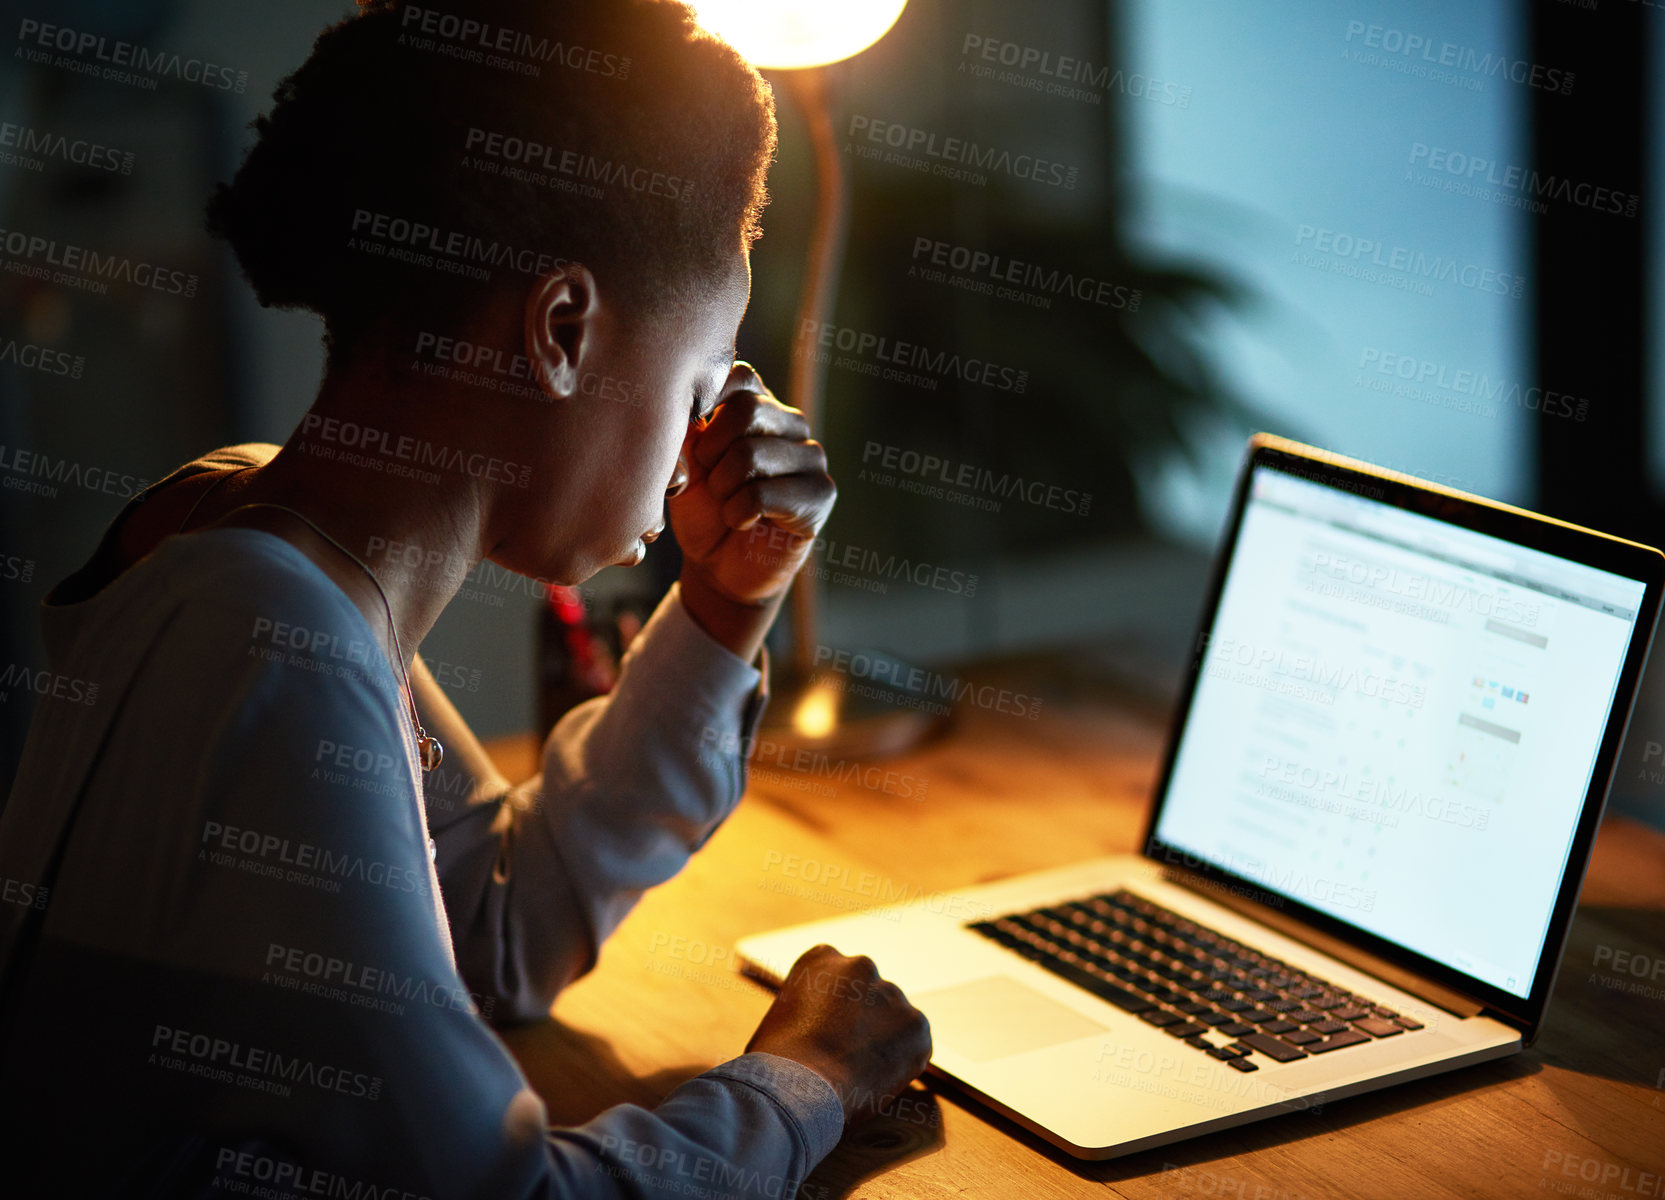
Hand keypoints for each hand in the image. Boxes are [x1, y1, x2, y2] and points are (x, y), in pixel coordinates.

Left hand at [669, 363, 834, 659]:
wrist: (720, 567)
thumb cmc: (702, 509)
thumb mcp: (684, 465)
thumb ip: (685, 433)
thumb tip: (687, 415)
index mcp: (759, 404)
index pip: (740, 375)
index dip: (706, 405)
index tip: (692, 442)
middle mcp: (791, 423)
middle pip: (747, 410)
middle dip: (711, 453)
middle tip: (709, 481)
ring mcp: (811, 457)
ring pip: (753, 454)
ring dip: (723, 489)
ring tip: (725, 505)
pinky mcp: (821, 494)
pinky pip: (764, 494)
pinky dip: (737, 513)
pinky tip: (741, 522)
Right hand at [745, 945, 931, 1124]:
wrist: (798, 1086)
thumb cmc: (774, 1062)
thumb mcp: (778, 1017)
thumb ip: (804, 1009)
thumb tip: (812, 1030)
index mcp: (822, 958)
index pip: (837, 977)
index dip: (834, 1010)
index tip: (826, 1033)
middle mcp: (861, 965)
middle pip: (870, 994)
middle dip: (864, 1020)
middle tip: (847, 1055)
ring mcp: (892, 993)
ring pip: (893, 1019)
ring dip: (884, 1040)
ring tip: (858, 1073)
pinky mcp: (916, 1025)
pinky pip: (914, 1045)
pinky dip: (903, 1062)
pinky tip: (876, 1079)